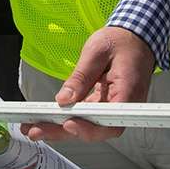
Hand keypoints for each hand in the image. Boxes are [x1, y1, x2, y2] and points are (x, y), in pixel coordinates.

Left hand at [20, 26, 154, 142]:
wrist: (135, 37)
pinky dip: (67, 117)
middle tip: (36, 130)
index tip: (68, 124)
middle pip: (94, 129)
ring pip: (87, 125)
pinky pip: (86, 116)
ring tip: (34, 127)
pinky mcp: (104, 104)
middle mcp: (122, 106)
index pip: (110, 122)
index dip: (88, 128)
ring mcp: (113, 107)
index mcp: (128, 93)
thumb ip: (81, 76)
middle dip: (63, 132)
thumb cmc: (121, 41)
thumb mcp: (97, 52)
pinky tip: (48, 118)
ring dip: (61, 128)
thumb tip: (64, 99)